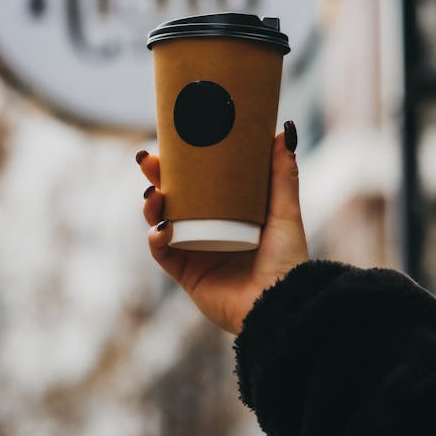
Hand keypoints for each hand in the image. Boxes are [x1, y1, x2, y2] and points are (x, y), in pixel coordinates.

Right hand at [137, 124, 308, 334]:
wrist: (280, 304)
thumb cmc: (287, 259)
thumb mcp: (285, 211)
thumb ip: (283, 175)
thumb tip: (284, 131)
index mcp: (228, 213)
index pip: (197, 182)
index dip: (181, 163)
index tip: (172, 140)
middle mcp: (207, 229)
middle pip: (173, 198)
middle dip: (156, 177)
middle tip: (148, 159)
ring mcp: (194, 251)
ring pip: (161, 221)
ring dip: (151, 205)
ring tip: (154, 194)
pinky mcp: (186, 274)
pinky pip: (162, 253)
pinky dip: (156, 239)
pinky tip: (162, 228)